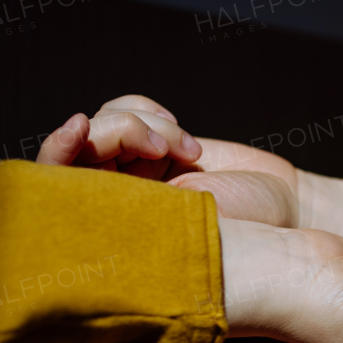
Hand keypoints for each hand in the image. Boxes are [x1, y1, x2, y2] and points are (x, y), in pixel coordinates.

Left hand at [38, 95, 342, 254]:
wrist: (284, 209)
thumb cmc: (245, 231)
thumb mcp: (189, 219)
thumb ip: (140, 199)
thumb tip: (88, 174)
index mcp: (115, 229)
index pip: (58, 187)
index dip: (59, 152)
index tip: (81, 128)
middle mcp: (117, 200)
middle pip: (82, 145)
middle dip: (120, 132)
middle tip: (164, 149)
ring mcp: (132, 171)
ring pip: (106, 122)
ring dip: (146, 123)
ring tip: (188, 150)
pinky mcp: (151, 147)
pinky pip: (128, 111)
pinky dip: (148, 111)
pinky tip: (179, 131)